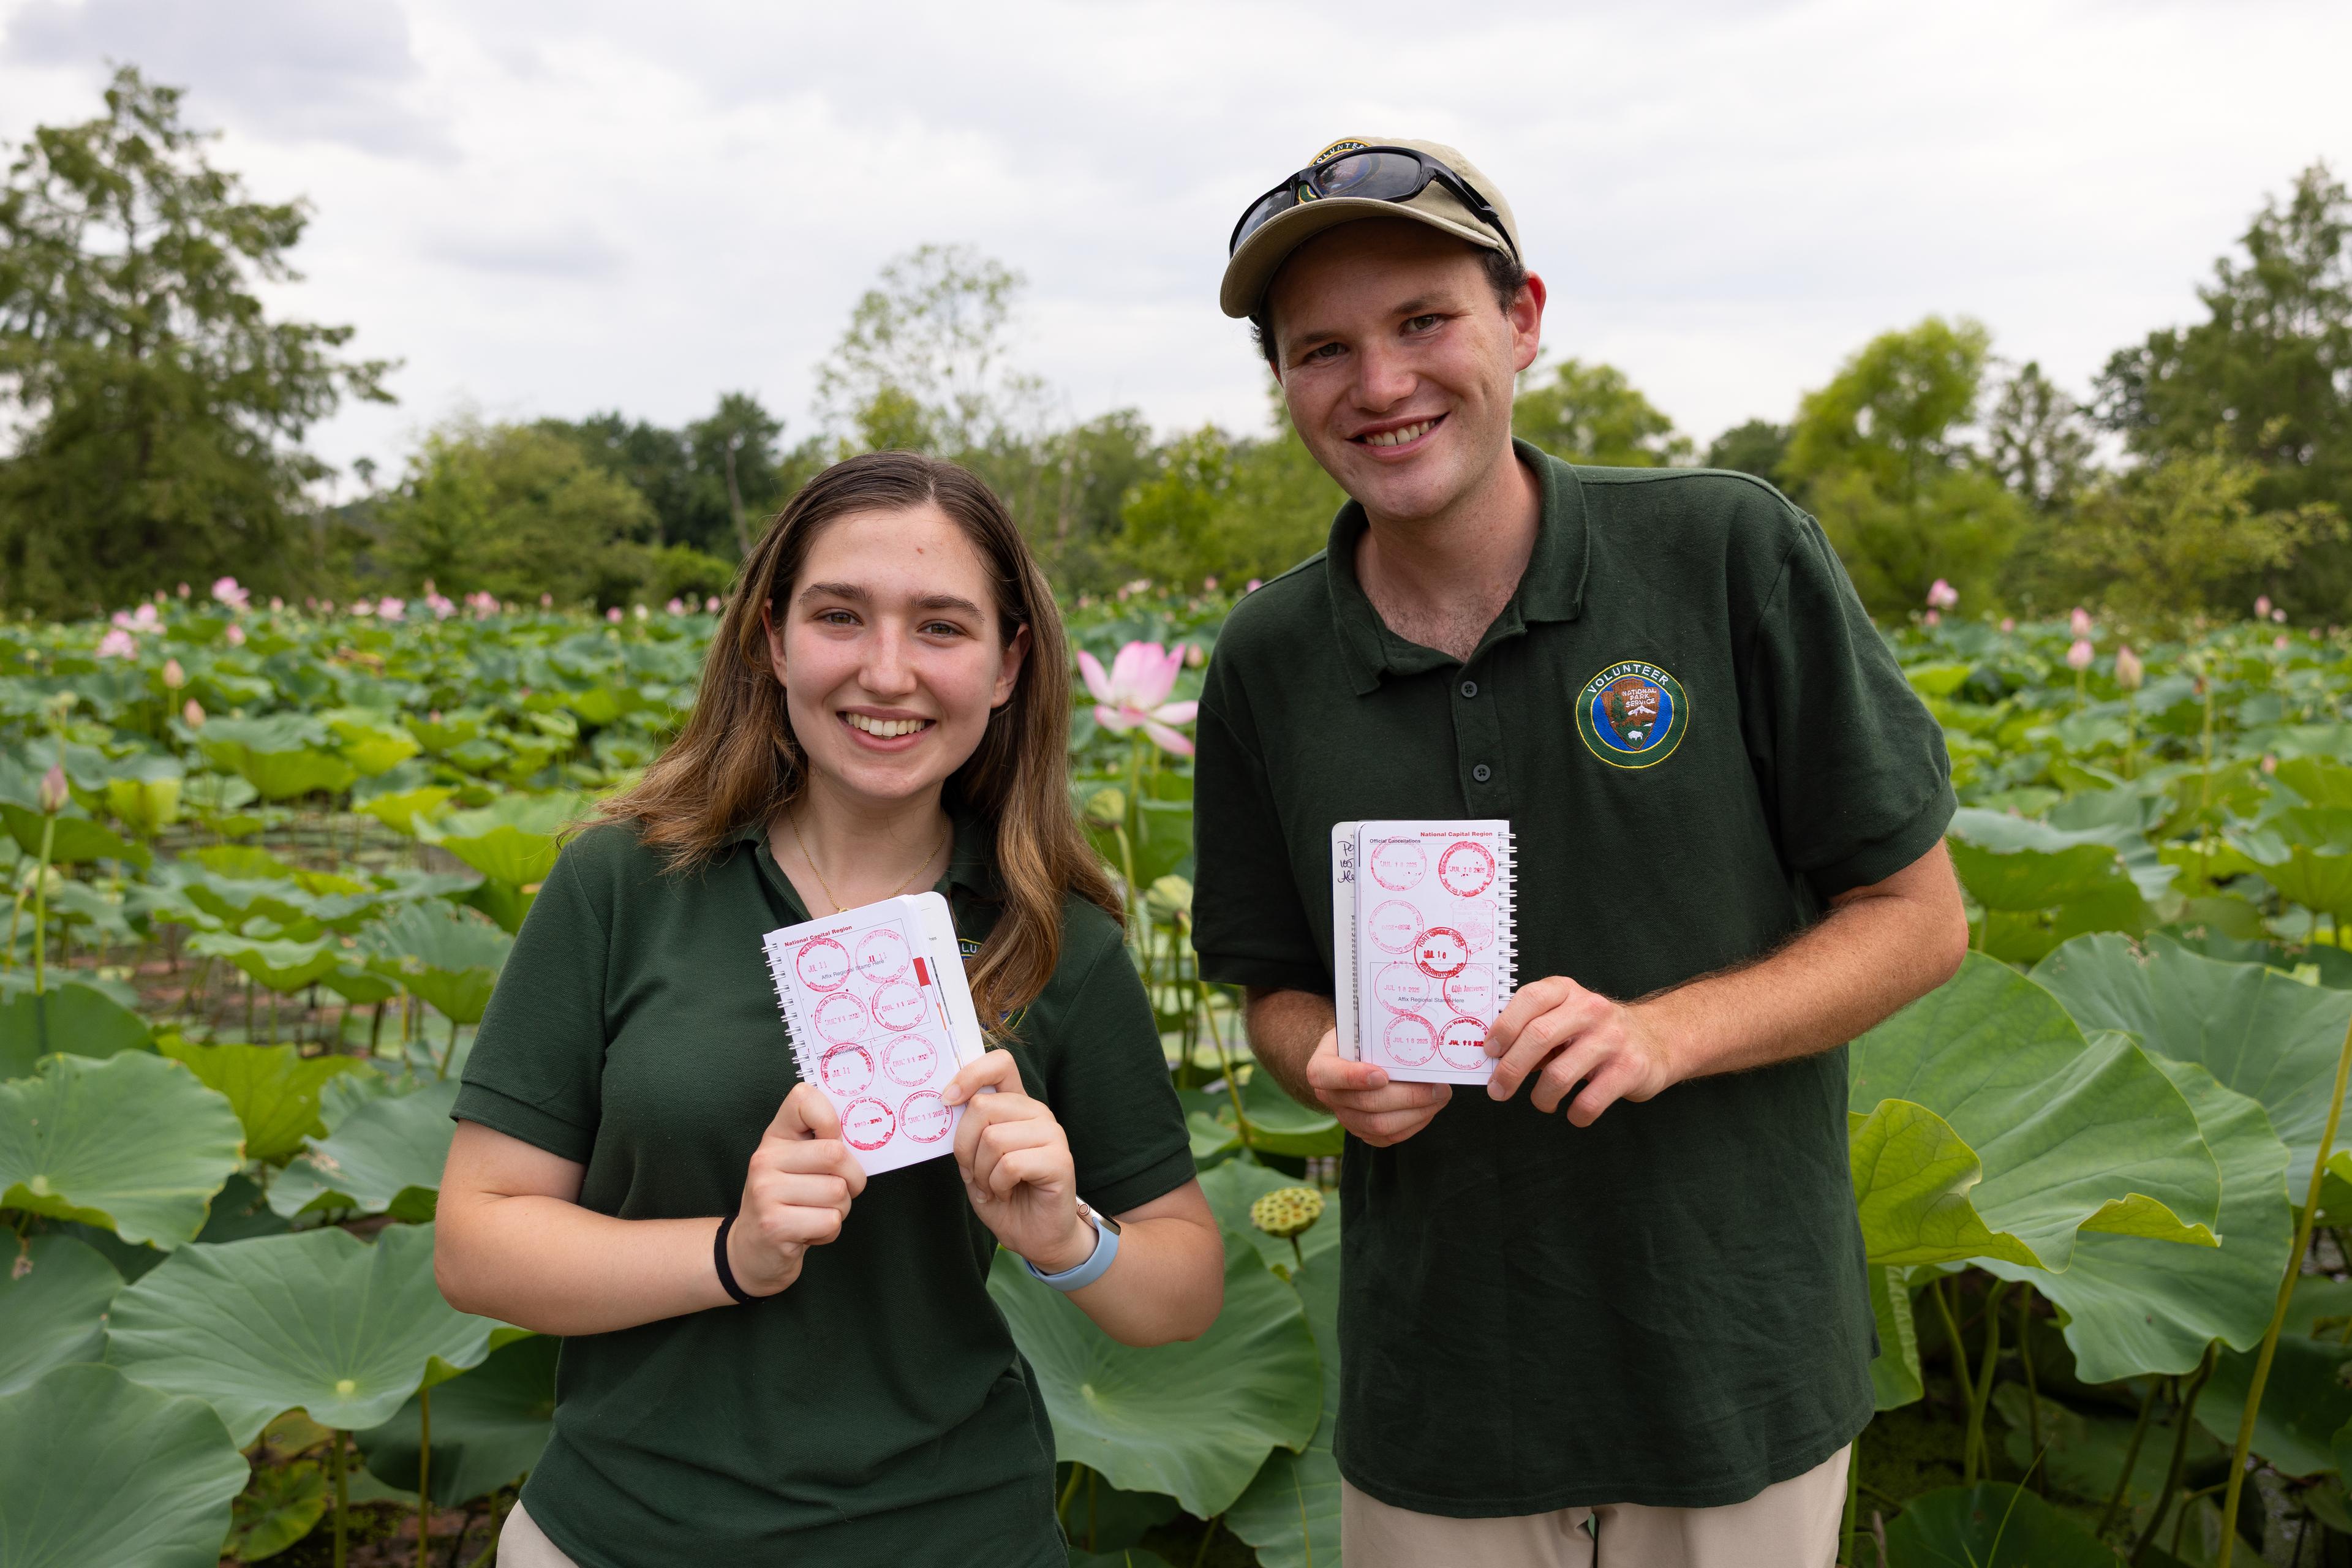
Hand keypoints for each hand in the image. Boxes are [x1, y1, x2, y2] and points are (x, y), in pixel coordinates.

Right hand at [727, 1083, 868, 1296]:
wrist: (751, 1250)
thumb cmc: (787, 1201)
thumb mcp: (796, 1163)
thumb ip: (822, 1141)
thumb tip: (864, 1129)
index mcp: (775, 1136)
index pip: (804, 1099)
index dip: (831, 1118)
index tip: (833, 1139)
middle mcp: (765, 1159)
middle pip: (836, 1154)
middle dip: (851, 1179)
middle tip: (837, 1191)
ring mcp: (766, 1192)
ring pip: (838, 1191)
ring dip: (840, 1209)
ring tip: (816, 1212)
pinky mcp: (774, 1226)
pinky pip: (830, 1221)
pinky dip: (829, 1231)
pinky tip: (808, 1230)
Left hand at [943, 1049, 1089, 1272]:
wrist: (1036, 1237)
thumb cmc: (1004, 1196)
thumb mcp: (974, 1160)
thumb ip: (967, 1131)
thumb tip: (946, 1102)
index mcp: (1016, 1105)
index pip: (999, 1064)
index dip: (970, 1074)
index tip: (946, 1099)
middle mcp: (1036, 1113)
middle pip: (982, 1107)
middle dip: (964, 1147)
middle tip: (974, 1173)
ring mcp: (1052, 1134)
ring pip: (993, 1138)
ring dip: (981, 1172)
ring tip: (993, 1187)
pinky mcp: (1060, 1160)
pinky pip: (1010, 1164)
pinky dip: (997, 1186)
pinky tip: (1007, 1193)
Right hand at [1303, 1024, 1450, 1146]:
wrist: (1351, 1058)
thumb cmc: (1358, 1039)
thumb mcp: (1359, 1028)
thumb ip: (1376, 1033)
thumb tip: (1416, 1033)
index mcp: (1321, 1066)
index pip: (1328, 1075)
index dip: (1354, 1077)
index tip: (1382, 1075)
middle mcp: (1329, 1096)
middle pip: (1366, 1104)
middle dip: (1406, 1097)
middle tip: (1437, 1087)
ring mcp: (1345, 1117)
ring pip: (1380, 1126)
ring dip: (1416, 1113)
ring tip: (1440, 1096)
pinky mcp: (1362, 1132)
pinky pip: (1389, 1138)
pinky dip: (1413, 1124)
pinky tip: (1430, 1108)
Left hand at [1485, 976, 1677, 1125]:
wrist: (1659, 1038)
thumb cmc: (1595, 1032)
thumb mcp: (1565, 1017)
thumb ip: (1532, 1029)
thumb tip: (1493, 1059)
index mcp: (1567, 992)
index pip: (1529, 999)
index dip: (1504, 1026)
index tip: (1489, 1052)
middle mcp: (1591, 1009)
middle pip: (1539, 1037)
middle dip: (1510, 1069)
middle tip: (1498, 1090)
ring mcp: (1613, 1038)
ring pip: (1560, 1074)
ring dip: (1541, 1097)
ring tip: (1542, 1102)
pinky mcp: (1630, 1069)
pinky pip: (1589, 1101)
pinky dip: (1575, 1114)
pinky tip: (1573, 1113)